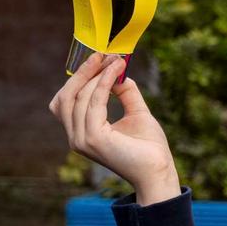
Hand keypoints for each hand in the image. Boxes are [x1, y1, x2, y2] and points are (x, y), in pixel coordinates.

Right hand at [48, 52, 180, 204]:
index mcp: (81, 133)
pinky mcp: (93, 138)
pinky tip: (115, 72)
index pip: (68, 100)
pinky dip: (103, 84)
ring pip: (78, 97)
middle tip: (103, 54)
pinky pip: (94, 103)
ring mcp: (81, 139)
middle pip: (67, 96)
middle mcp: (76, 137)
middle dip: (83, 72)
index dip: (80, 78)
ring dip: (95, 74)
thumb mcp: (137, 113)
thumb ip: (125, 93)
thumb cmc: (149, 148)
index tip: (99, 58)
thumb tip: (118, 72)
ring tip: (114, 60)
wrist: (159, 171)